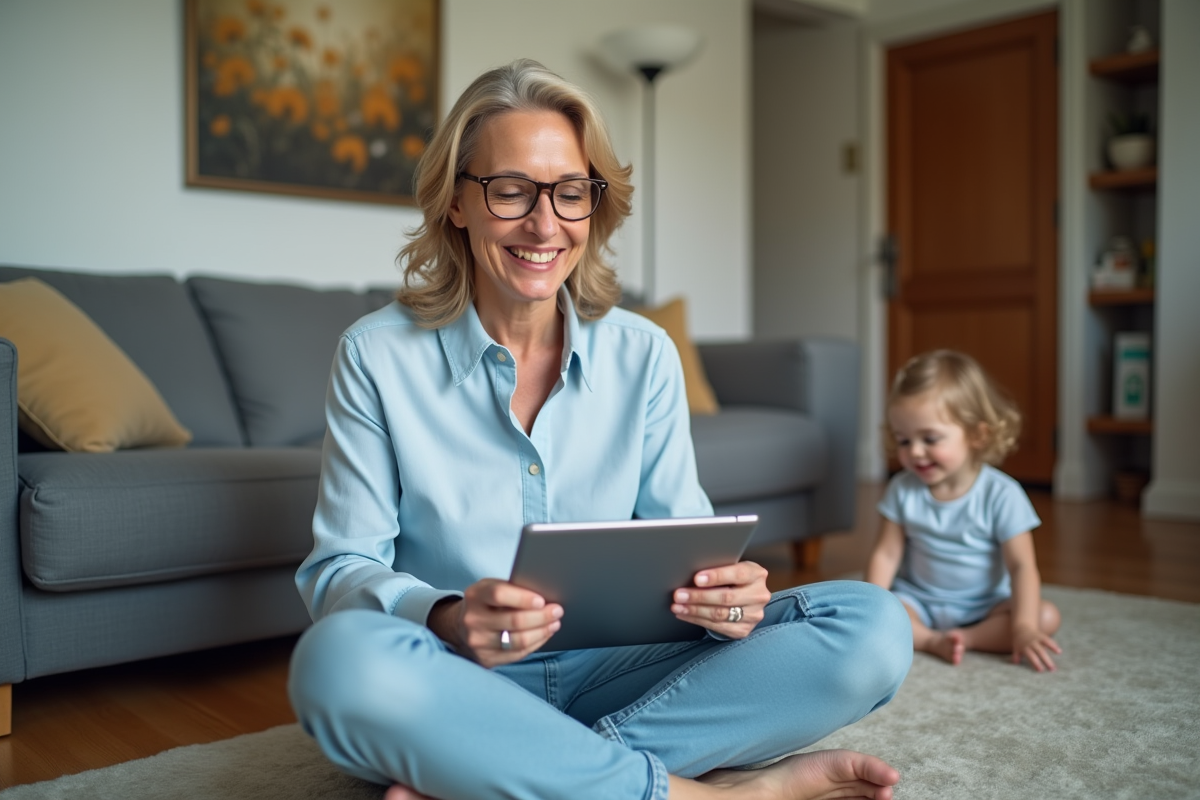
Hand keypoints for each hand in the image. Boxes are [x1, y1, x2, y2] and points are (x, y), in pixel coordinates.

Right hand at [428, 579, 561, 667]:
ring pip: (518, 641)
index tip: (542, 600)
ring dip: (542, 632)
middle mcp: (473, 620)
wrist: (461, 625)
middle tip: (558, 611)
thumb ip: (512, 589)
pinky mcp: (485, 658)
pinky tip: (544, 635)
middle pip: (513, 621)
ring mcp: (477, 642)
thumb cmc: (486, 602)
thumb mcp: (491, 587)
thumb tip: (545, 596)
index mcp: (475, 595)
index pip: (499, 595)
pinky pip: (517, 654)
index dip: (523, 598)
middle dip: (541, 616)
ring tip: (554, 623)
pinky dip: (536, 643)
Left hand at [671, 561, 771, 638]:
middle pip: (726, 597)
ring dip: (694, 610)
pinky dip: (697, 620)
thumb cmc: (734, 578)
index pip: (737, 574)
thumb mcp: (733, 567)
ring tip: (678, 606)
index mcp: (756, 574)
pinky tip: (685, 614)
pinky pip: (717, 627)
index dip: (716, 576)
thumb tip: (691, 569)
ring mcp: (753, 615)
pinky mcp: (744, 629)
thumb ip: (719, 568)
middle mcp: (758, 595)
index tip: (697, 578)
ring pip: (720, 614)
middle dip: (699, 596)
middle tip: (679, 595)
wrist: (749, 597)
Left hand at [1012, 624, 1061, 671]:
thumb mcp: (1016, 647)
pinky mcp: (1042, 636)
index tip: (1041, 671)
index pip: (1031, 656)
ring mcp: (1037, 639)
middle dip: (1046, 660)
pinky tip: (1059, 651)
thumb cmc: (1019, 640)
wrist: (1022, 627)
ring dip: (1052, 650)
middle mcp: (1031, 643)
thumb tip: (1015, 663)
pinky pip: (1048, 640)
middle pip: (1040, 652)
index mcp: (1025, 647)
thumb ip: (1016, 655)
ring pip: (1045, 645)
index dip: (1036, 663)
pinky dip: (1053, 645)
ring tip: (1058, 656)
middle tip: (1052, 669)